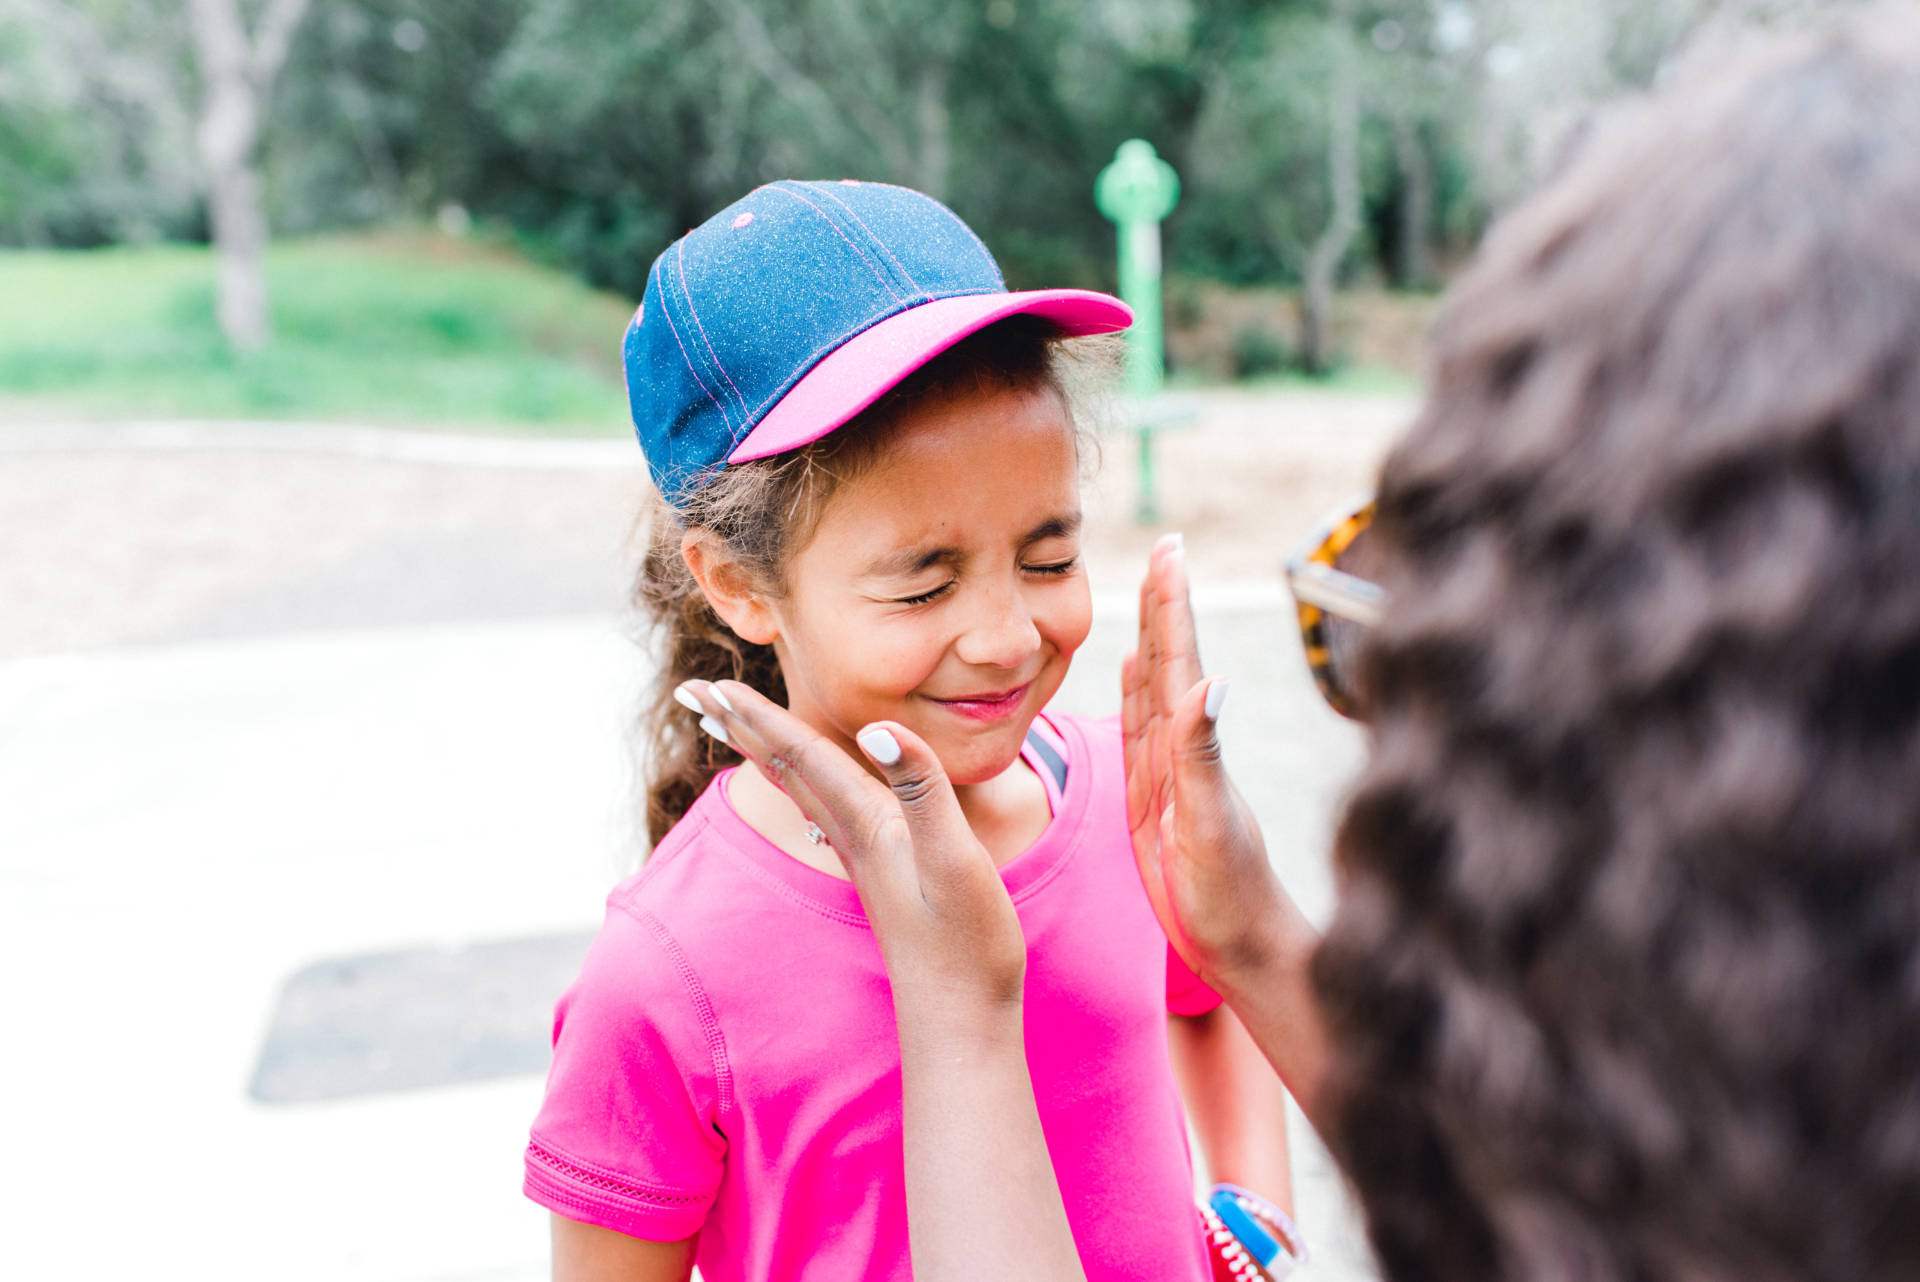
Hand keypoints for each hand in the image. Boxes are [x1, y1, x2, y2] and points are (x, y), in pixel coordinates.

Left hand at [678, 681, 1026, 1016]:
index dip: (758, 715)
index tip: (708, 684)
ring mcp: (863, 857)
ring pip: (799, 789)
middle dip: (739, 725)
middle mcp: (854, 837)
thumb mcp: (955, 860)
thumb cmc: (968, 945)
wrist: (962, 1019)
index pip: (801, 755)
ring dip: (762, 750)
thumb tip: (878, 730)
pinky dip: (800, 782)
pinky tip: (802, 784)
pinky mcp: (879, 874)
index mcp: (867, 824)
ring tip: (728, 724)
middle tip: (691, 692)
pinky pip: (823, 810)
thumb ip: (921, 791)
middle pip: (784, 768)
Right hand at [1123, 535, 1289, 988]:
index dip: (1171, 604)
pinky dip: (1133, 692)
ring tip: (1146, 590)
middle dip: (1163, 602)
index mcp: (1193, 747)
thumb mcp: (1212, 828)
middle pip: (1167, 660)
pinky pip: (1137, 731)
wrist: (1242, 951)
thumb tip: (1209, 685)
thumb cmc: (1232, 898)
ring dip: (1149, 636)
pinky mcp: (1153, 800)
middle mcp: (1183, 750)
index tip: (1169, 549)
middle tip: (1164, 547)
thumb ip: (1204, 757)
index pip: (1180, 659)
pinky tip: (1132, 667)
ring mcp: (1168, 773)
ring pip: (1152, 687)